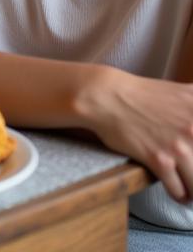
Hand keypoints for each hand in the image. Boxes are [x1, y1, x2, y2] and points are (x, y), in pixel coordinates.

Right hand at [84, 66, 192, 201]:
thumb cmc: (141, 95)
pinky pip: (179, 191)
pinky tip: (174, 189)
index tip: (192, 154)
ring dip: (192, 190)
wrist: (105, 96)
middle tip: (190, 173)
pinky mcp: (160, 160)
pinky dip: (178, 194)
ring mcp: (178, 145)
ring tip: (188, 188)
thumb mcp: (183, 94)